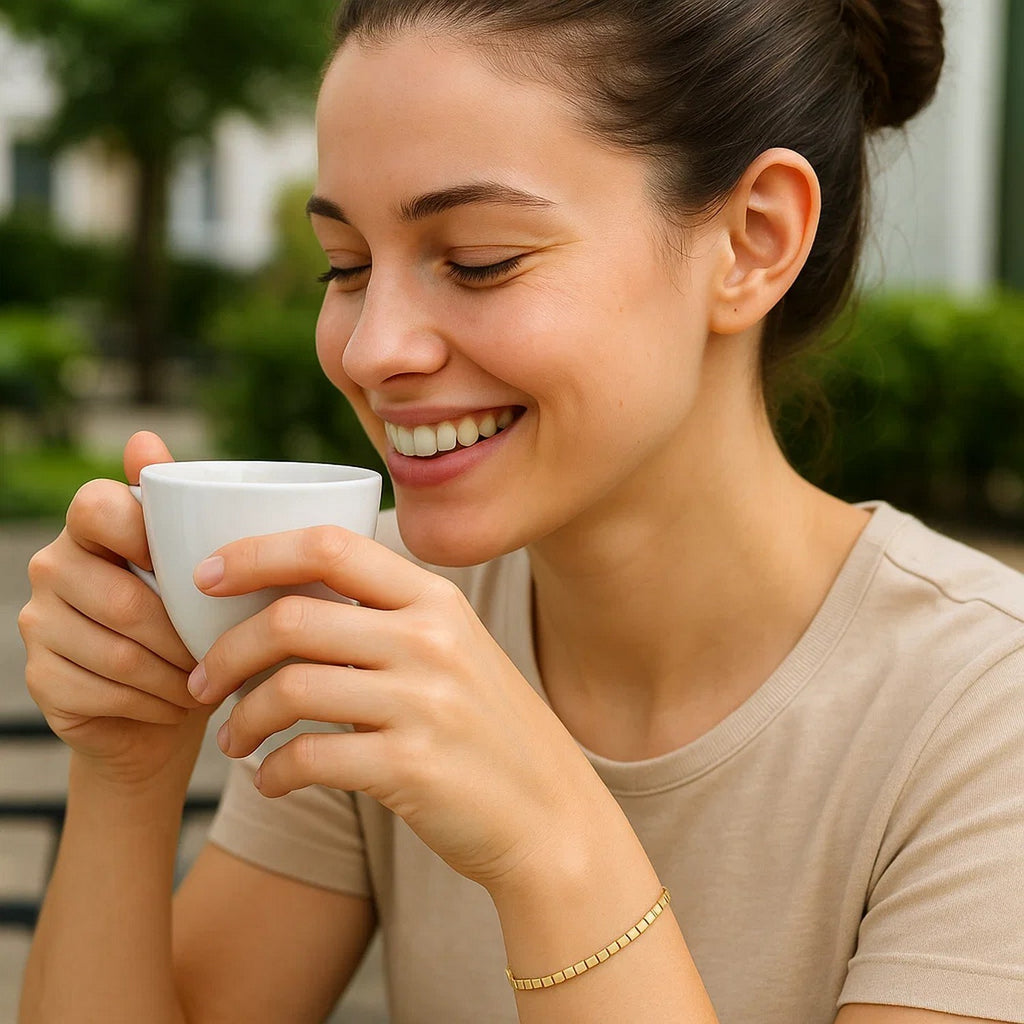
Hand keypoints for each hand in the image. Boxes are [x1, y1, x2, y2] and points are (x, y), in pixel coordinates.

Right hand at [18, 432, 212, 787]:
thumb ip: (180, 502)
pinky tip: (176, 704)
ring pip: (117, 652)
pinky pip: (101, 692)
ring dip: (175, 676)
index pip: (98, 507)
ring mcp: (39, 622)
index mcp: (90, 523)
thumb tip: (143, 437)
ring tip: (208, 682)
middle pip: (122, 599)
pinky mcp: (40, 676)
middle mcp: (53, 565)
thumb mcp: (201, 559)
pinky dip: (152, 703)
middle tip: (224, 653)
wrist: (167, 700)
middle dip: (184, 635)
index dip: (146, 537)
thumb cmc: (194, 616)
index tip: (199, 572)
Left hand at [189, 525, 613, 893]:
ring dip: (241, 718)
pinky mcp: (411, 767)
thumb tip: (283, 600)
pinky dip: (272, 774)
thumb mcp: (454, 650)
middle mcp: (431, 639)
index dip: (256, 552)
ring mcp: (424, 702)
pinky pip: (308, 759)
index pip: (332, 545)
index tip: (206, 575)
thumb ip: (387, 618)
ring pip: (289, 689)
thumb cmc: (487, 730)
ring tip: (233, 739)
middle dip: (225, 651)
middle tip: (202, 680)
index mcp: (436, 599)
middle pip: (292, 619)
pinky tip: (272, 781)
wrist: (550, 815)